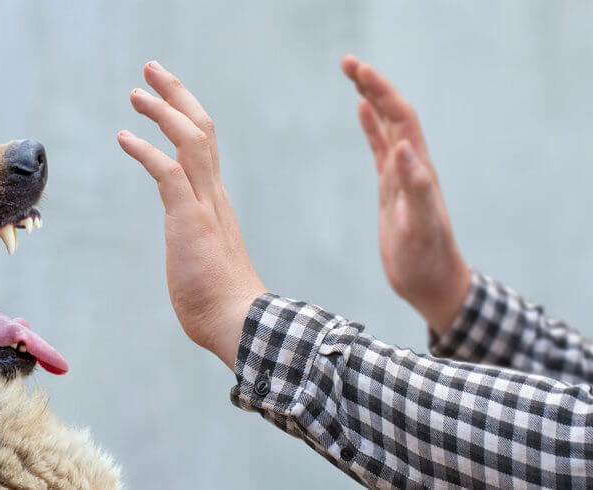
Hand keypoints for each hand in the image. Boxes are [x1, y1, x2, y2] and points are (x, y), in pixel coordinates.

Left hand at [118, 61, 265, 369]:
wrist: (238, 322)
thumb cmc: (220, 301)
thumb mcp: (203, 259)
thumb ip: (196, 242)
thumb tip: (190, 250)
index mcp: (215, 201)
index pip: (204, 145)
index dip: (185, 114)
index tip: (165, 96)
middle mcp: (213, 194)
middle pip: (201, 128)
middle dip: (176, 94)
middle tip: (152, 70)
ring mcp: (204, 205)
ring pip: (190, 139)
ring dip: (163, 111)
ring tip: (136, 93)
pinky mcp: (189, 219)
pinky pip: (168, 172)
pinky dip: (146, 150)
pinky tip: (124, 137)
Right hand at [341, 55, 470, 333]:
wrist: (431, 283)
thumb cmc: (426, 259)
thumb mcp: (420, 225)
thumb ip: (415, 186)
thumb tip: (402, 146)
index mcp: (418, 169)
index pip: (400, 118)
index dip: (381, 91)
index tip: (358, 70)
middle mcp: (412, 165)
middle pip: (393, 113)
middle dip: (373, 85)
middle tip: (347, 62)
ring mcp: (401, 176)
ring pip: (387, 126)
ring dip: (371, 98)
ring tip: (353, 75)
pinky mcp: (391, 189)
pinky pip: (380, 148)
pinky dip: (371, 127)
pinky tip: (361, 112)